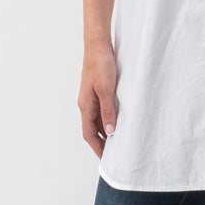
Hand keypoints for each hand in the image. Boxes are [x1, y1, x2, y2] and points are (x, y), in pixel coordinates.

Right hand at [78, 43, 118, 158]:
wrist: (98, 45)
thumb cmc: (100, 65)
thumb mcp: (106, 90)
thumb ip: (107, 111)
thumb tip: (109, 132)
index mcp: (85, 105)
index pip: (89, 134)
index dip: (97, 147)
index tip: (105, 159)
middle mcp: (86, 104)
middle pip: (92, 129)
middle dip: (101, 142)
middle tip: (114, 154)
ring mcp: (91, 97)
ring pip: (97, 120)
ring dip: (105, 131)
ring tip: (118, 140)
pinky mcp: (97, 91)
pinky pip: (101, 110)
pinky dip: (109, 118)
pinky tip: (118, 120)